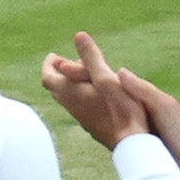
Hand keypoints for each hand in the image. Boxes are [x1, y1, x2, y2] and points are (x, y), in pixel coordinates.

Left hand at [40, 31, 150, 149]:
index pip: (48, 77)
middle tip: (70, 61)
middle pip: (56, 88)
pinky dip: (82, 95)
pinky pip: (80, 107)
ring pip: (68, 98)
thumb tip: (78, 35)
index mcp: (70, 93)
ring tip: (87, 74)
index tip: (55, 55)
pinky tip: (99, 94)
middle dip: (60, 72)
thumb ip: (91, 58)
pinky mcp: (94, 126)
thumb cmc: (121, 110)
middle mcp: (72, 107)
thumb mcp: (106, 78)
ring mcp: (82, 119)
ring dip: (72, 84)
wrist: (132, 144)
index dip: (49, 65)